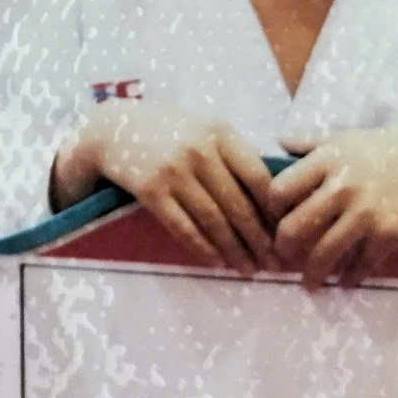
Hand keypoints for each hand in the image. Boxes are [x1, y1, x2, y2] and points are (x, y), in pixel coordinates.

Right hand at [58, 101, 274, 274]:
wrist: (109, 128)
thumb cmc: (165, 130)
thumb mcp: (202, 128)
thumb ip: (233, 153)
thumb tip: (274, 197)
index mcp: (219, 132)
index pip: (259, 177)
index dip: (276, 210)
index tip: (288, 232)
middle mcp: (198, 150)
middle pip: (239, 204)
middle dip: (260, 239)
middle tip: (275, 263)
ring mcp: (173, 171)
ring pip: (214, 220)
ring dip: (235, 250)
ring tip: (249, 269)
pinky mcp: (150, 190)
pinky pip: (183, 227)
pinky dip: (203, 248)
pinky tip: (217, 262)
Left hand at [267, 129, 397, 288]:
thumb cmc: (392, 151)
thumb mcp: (348, 138)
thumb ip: (310, 142)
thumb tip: (277, 142)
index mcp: (327, 160)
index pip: (279, 190)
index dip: (271, 209)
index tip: (274, 219)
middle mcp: (342, 187)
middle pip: (294, 227)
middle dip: (283, 248)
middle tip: (282, 257)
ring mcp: (365, 212)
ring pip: (324, 253)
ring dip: (313, 274)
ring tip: (309, 285)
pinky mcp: (388, 234)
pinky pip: (360, 264)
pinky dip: (350, 277)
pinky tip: (345, 282)